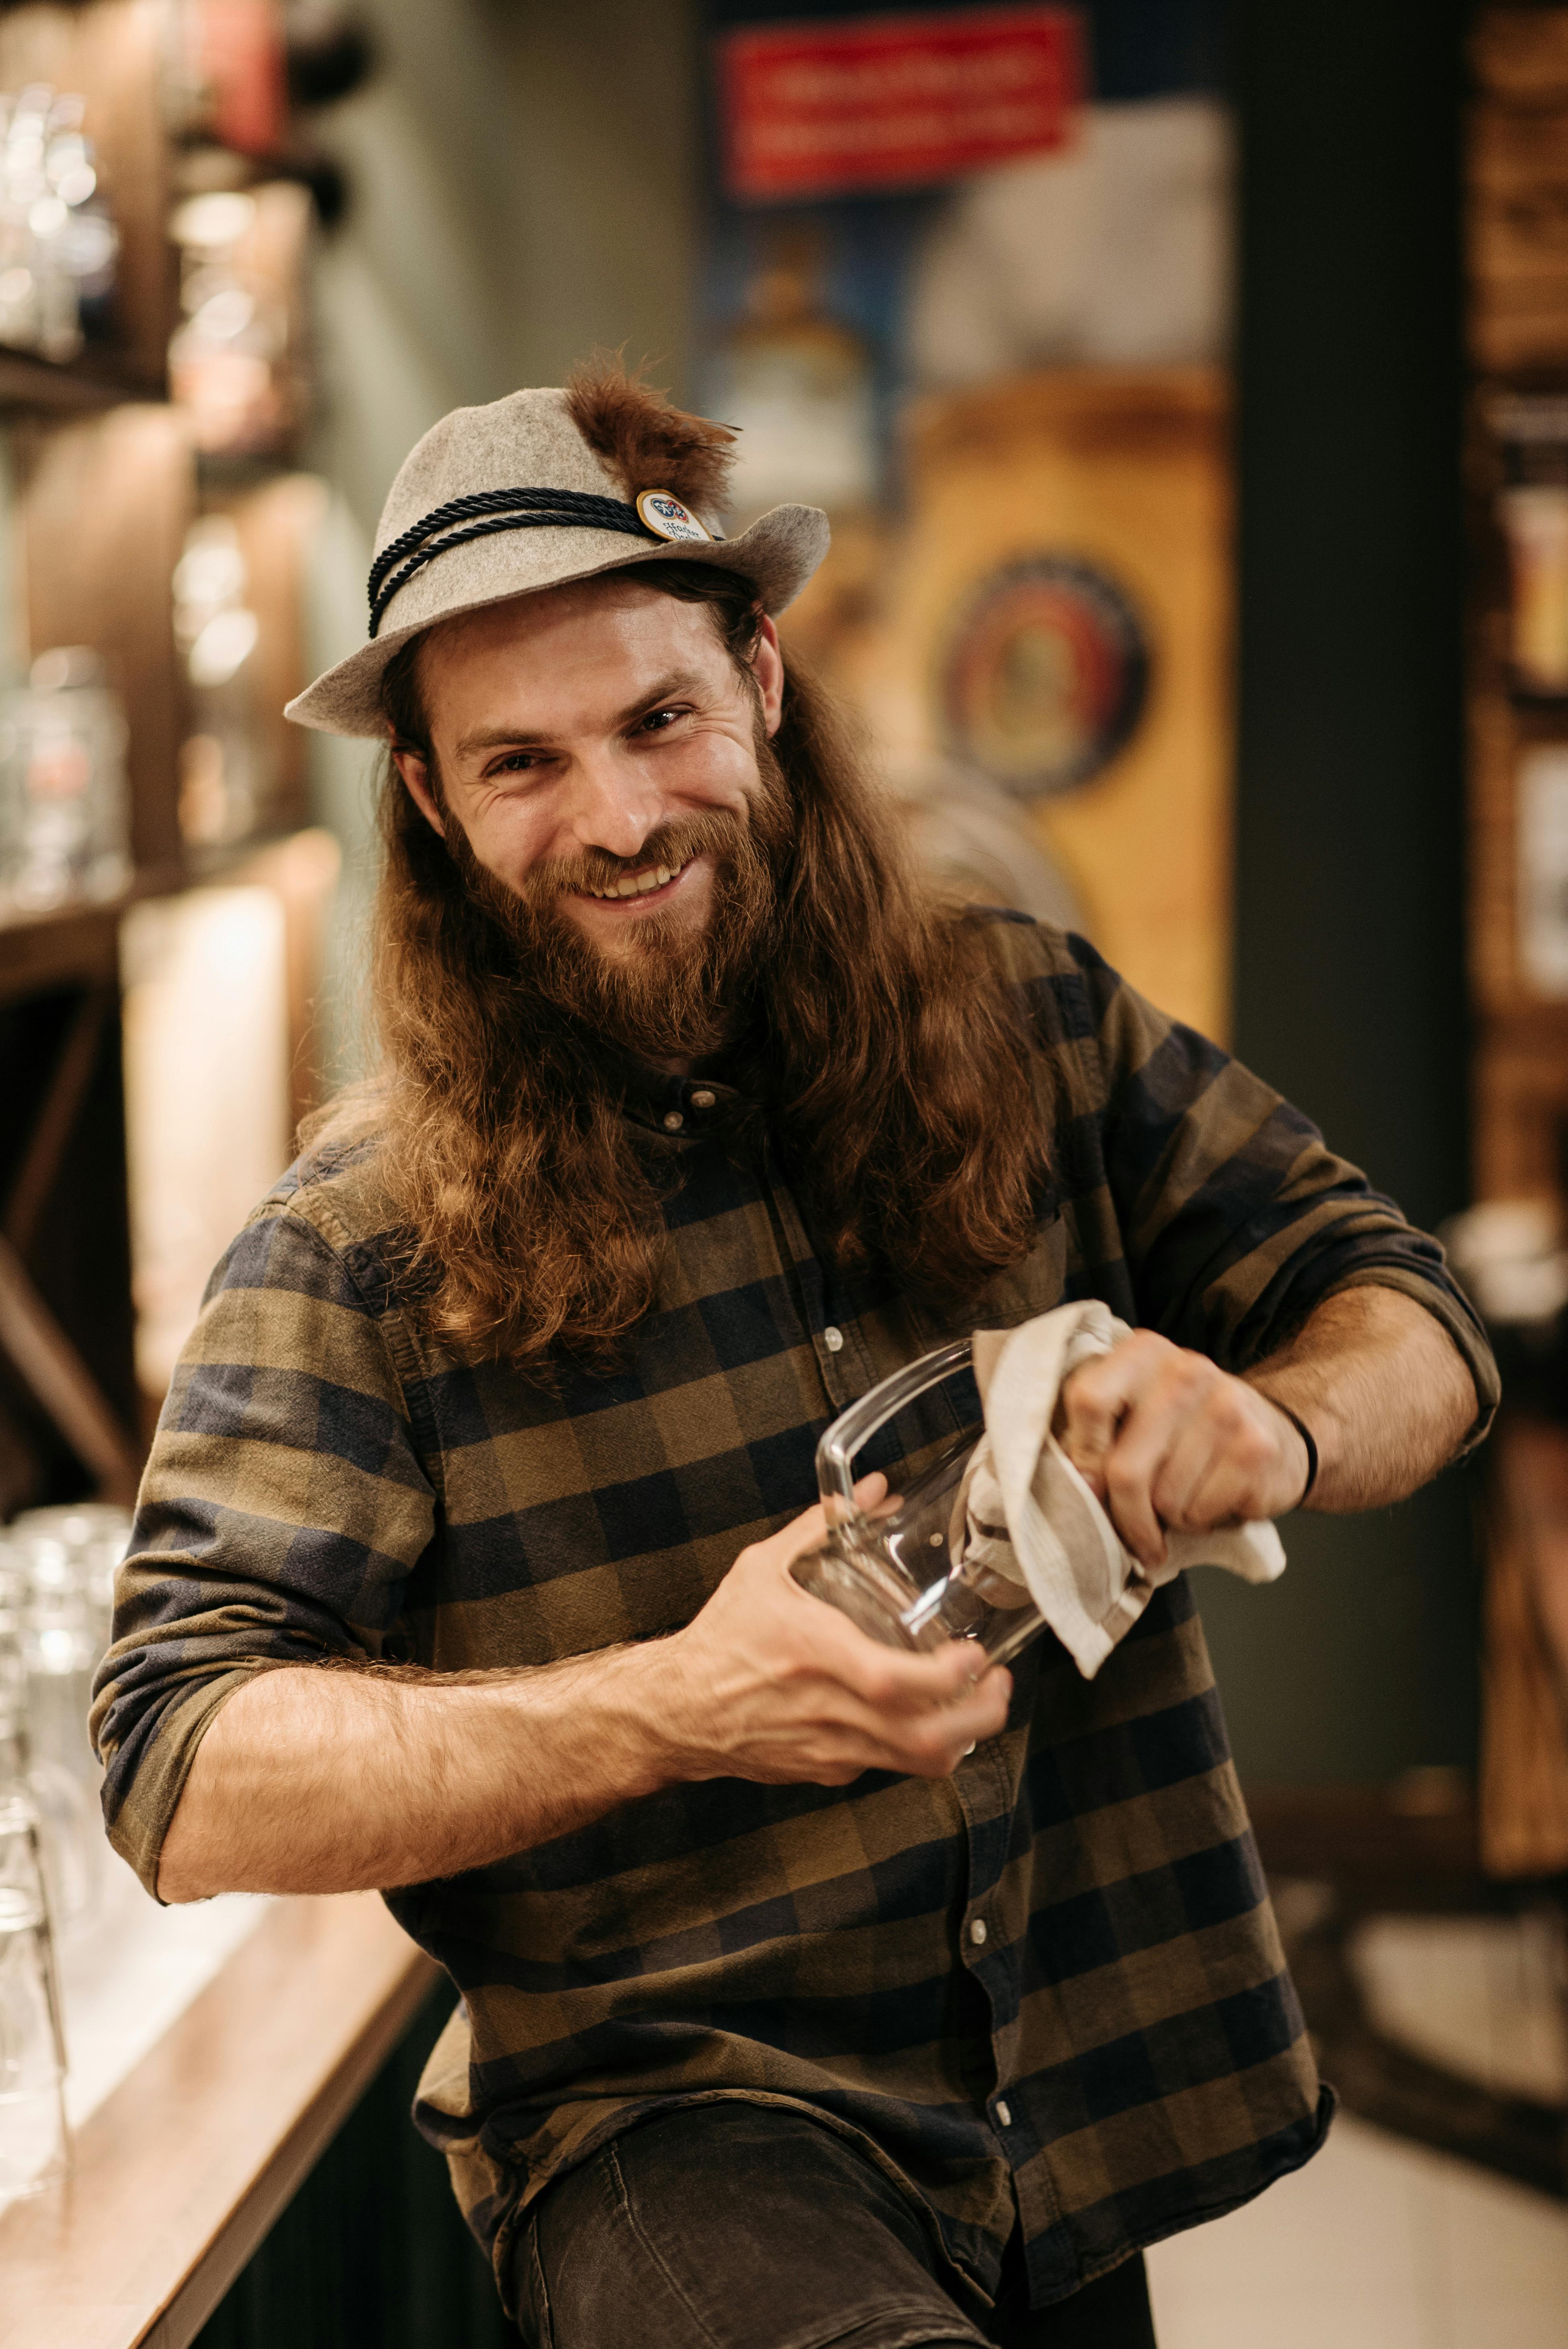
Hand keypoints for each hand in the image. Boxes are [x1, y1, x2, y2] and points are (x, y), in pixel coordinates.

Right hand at [649, 1477, 1012, 1787]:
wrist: (678, 1710)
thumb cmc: (722, 1638)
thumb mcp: (762, 1568)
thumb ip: (818, 1527)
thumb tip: (872, 1492)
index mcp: (814, 1653)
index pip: (894, 1681)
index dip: (948, 1677)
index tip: (976, 1655)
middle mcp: (828, 1708)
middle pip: (924, 1737)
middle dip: (980, 1716)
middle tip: (1000, 1685)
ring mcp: (830, 1747)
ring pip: (916, 1762)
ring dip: (961, 1735)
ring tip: (979, 1702)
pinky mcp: (828, 1770)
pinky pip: (887, 1763)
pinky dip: (916, 1744)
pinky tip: (923, 1716)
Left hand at [1056, 1330, 1310, 1568]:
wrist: (1277, 1434)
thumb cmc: (1187, 1431)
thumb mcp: (1138, 1413)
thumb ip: (1098, 1434)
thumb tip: (1079, 1486)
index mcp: (1144, 1353)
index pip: (1089, 1400)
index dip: (1083, 1455)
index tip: (1090, 1486)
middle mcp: (1186, 1370)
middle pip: (1125, 1468)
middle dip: (1125, 1517)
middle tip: (1136, 1536)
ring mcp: (1226, 1406)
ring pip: (1164, 1499)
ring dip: (1169, 1518)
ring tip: (1184, 1500)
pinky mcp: (1256, 1447)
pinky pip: (1201, 1510)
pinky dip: (1200, 1520)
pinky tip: (1212, 1500)